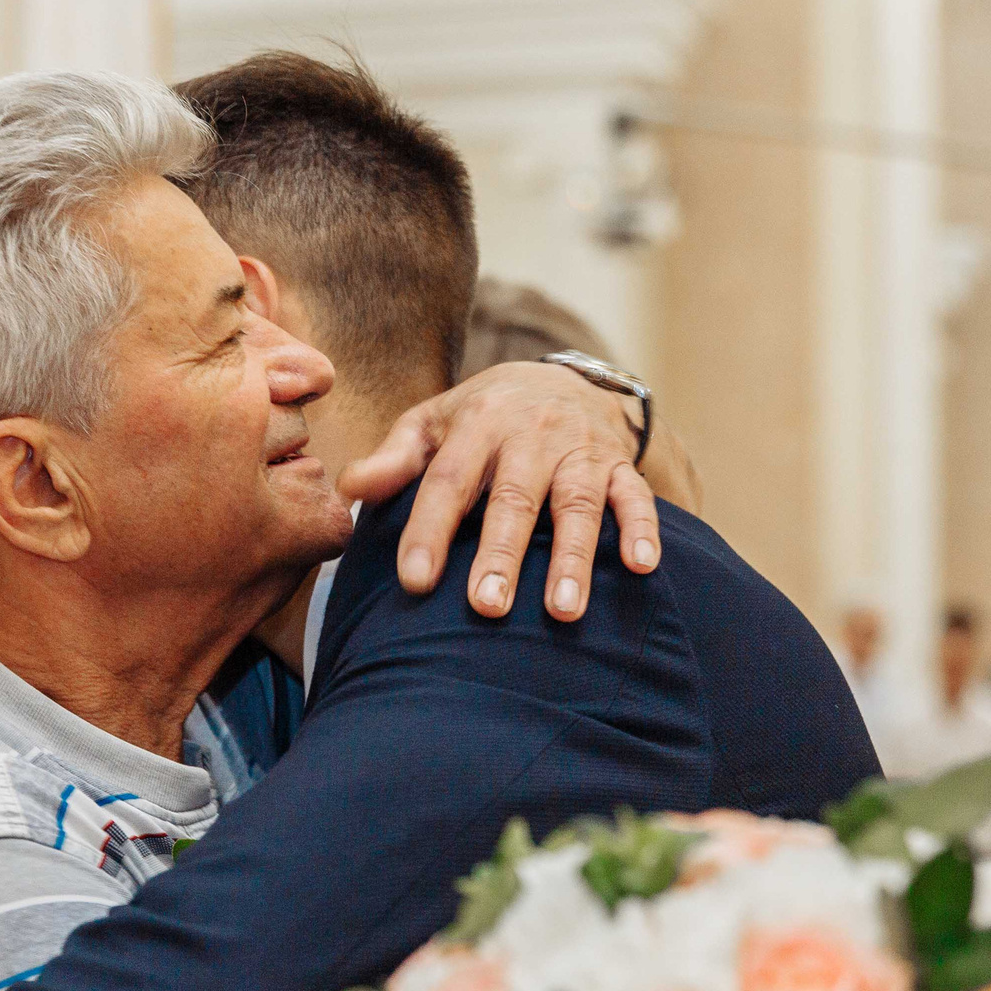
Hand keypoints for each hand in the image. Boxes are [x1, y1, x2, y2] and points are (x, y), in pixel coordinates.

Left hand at [341, 361, 661, 621]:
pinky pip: (635, 497)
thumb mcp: (432, 423)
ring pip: (577, 504)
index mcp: (477, 424)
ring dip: (573, 558)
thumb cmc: (481, 419)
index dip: (430, 529)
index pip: (448, 480)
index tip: (415, 581)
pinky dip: (643, 530)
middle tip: (486, 607)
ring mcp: (580, 450)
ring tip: (563, 610)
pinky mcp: (619, 465)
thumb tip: (348, 491)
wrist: (562, 380)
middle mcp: (531, 435)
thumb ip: (394, 458)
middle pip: (514, 498)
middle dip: (501, 554)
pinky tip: (643, 567)